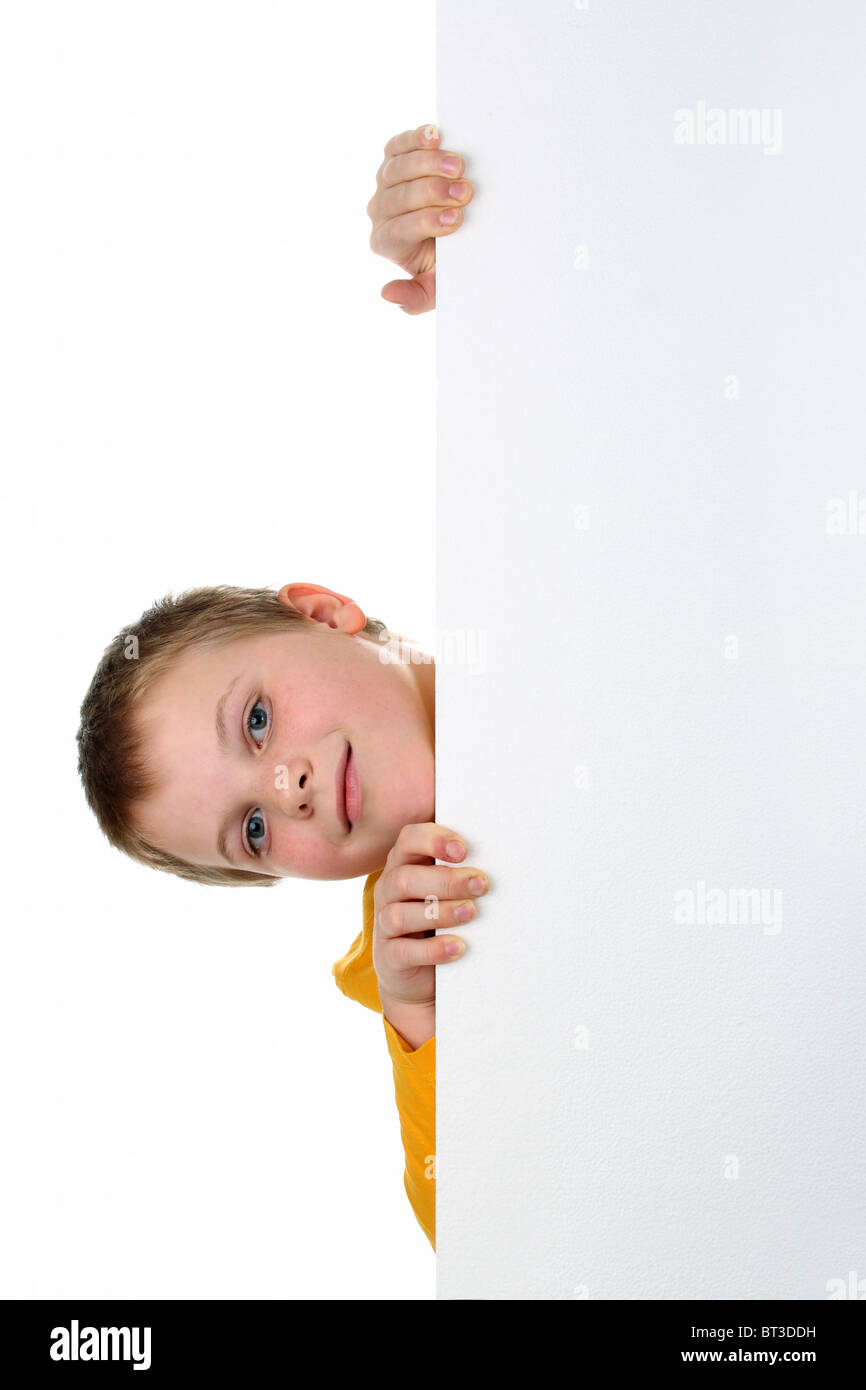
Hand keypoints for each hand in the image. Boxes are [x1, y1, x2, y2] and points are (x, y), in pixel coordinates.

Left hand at [367, 124, 473, 315]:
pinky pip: (398, 145)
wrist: (456, 234)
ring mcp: (384, 182)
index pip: (401, 230)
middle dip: (433, 193)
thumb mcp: (437, 288)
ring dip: (429, 165)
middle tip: (465, 192)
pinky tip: (434, 134)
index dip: (427, 222)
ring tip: (459, 166)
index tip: (456, 219)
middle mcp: (380, 211)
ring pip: (397, 168)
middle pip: (399, 197)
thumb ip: (416, 298)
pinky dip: (415, 138)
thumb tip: (387, 294)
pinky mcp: (393, 156)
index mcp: (387, 242)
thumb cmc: (448, 262)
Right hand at [372, 823, 489, 1009]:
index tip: (464, 851)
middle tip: (481, 885)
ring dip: (440, 912)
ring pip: (400, 914)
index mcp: (404, 865)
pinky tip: (458, 947)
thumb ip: (464, 871)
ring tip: (471, 913)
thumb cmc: (442, 922)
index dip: (433, 840)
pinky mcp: (388, 958)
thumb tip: (502, 855)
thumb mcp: (450, 892)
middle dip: (446, 880)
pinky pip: (404, 952)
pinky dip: (433, 949)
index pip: (409, 839)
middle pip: (404, 878)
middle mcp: (388, 891)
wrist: (420, 977)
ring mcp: (384, 925)